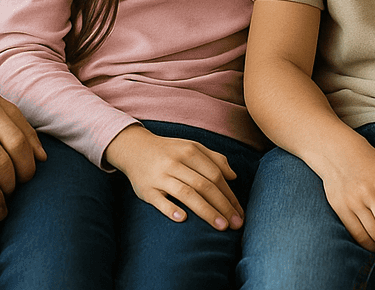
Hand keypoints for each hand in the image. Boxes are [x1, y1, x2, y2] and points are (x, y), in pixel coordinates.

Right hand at [104, 125, 243, 229]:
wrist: (134, 148)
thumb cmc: (169, 151)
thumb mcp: (191, 147)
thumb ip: (214, 159)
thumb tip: (233, 177)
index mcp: (190, 151)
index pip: (215, 175)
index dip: (229, 195)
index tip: (239, 213)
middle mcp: (176, 163)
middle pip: (204, 185)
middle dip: (223, 206)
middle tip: (236, 224)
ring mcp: (160, 176)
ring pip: (187, 193)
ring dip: (206, 211)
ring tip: (221, 226)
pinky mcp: (146, 189)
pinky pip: (159, 200)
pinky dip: (170, 208)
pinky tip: (182, 219)